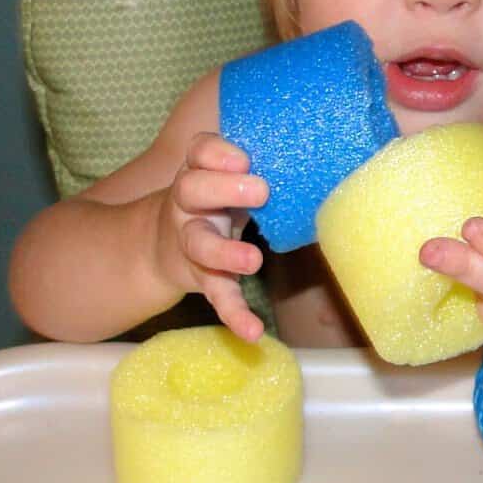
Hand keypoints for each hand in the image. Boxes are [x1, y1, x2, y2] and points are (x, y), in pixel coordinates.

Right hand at [154, 132, 268, 341]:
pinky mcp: (202, 278)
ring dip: (224, 253)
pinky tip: (253, 332)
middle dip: (224, 189)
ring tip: (253, 261)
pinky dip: (234, 315)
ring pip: (199, 245)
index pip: (198, 152)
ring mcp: (191, 242)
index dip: (217, 153)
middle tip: (260, 190)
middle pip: (191, 190)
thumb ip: (261, 162)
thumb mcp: (228, 173)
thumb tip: (322, 150)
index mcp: (199, 171)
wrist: (160, 244)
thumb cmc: (215, 198)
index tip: (244, 158)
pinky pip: (216, 296)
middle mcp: (188, 204)